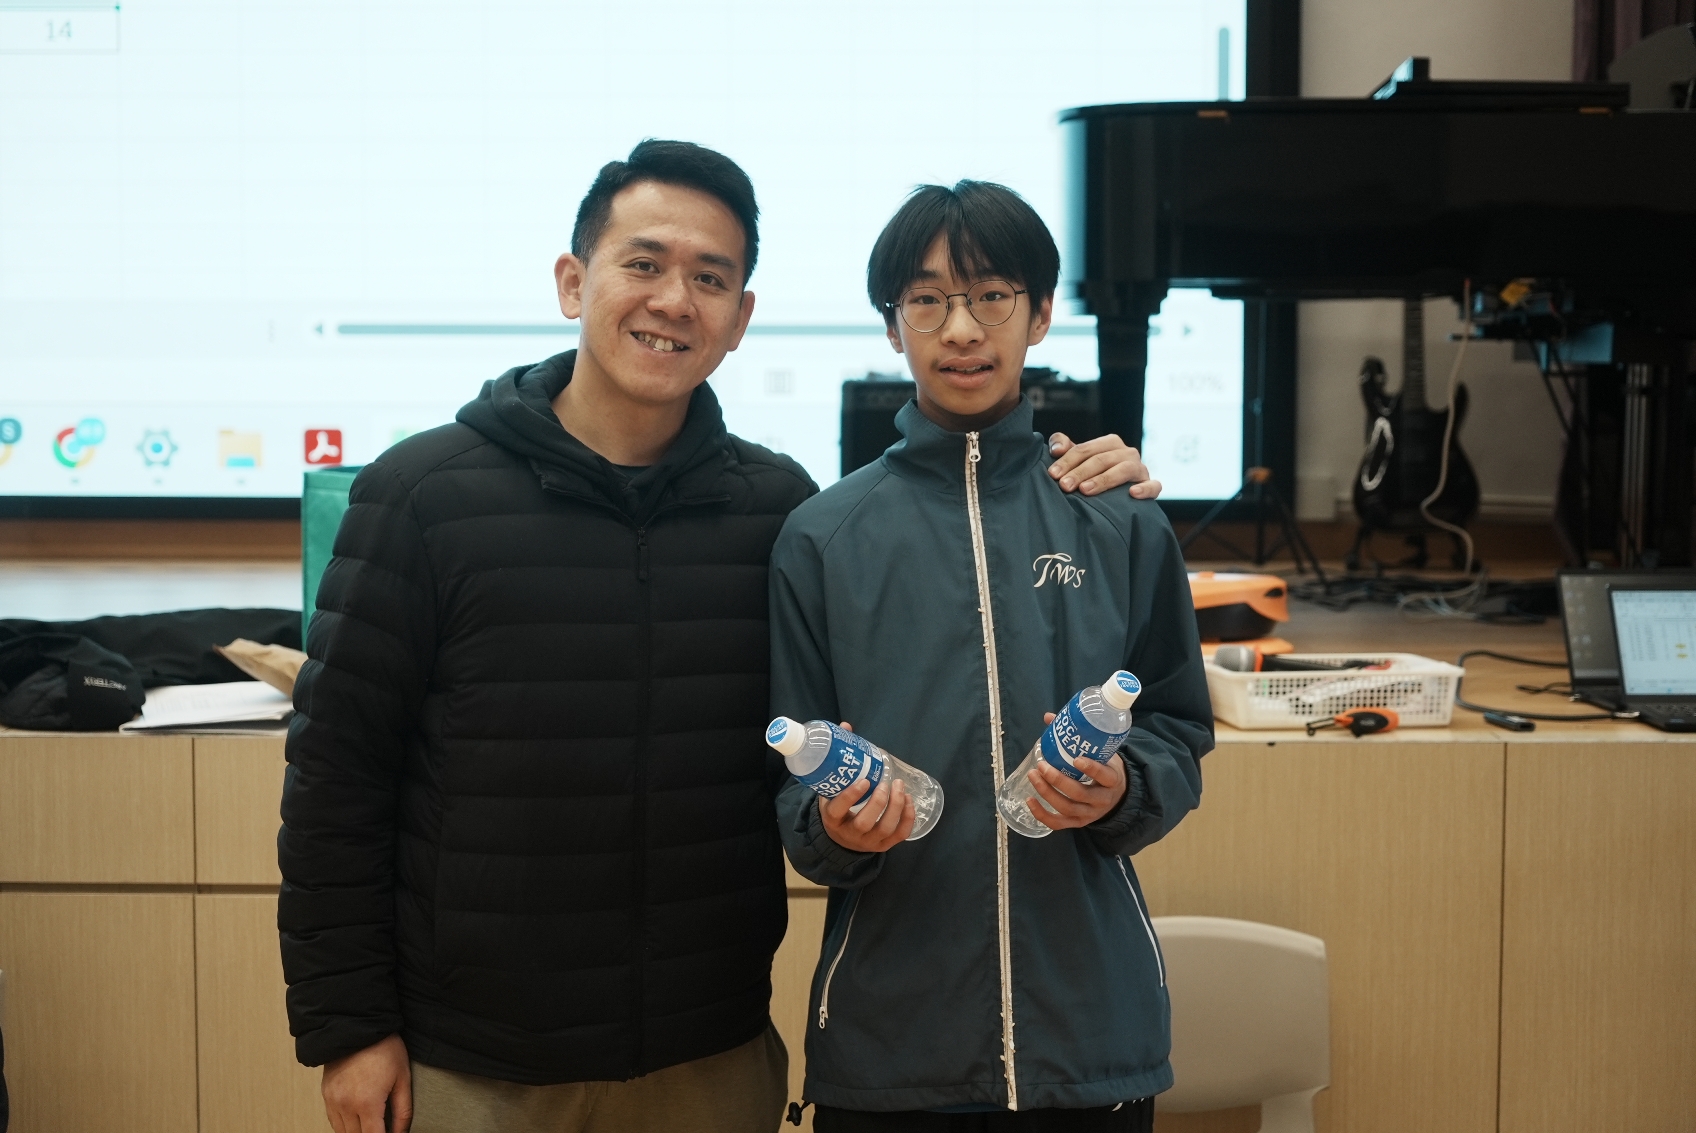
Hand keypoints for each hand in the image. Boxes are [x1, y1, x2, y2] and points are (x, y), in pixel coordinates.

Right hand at [322, 1033, 411, 1132]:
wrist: (358, 1026)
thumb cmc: (384, 1049)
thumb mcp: (402, 1078)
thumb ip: (403, 1111)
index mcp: (367, 1103)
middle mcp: (345, 1105)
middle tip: (383, 1126)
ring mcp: (332, 1100)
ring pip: (343, 1132)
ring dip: (357, 1132)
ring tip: (372, 1123)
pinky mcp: (325, 1094)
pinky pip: (333, 1120)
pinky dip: (345, 1124)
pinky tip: (358, 1118)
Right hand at [819, 723, 914, 851]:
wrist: (839, 838)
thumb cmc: (836, 807)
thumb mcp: (830, 788)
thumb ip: (839, 760)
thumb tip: (846, 727)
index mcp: (832, 818)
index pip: (838, 810)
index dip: (851, 797)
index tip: (864, 781)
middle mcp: (850, 833)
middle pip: (865, 822)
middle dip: (879, 802)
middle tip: (886, 783)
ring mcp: (868, 841)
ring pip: (885, 828)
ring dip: (896, 807)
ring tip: (900, 787)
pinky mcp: (884, 845)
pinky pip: (899, 835)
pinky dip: (907, 818)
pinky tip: (909, 801)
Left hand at [1025, 711, 1128, 830]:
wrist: (1117, 795)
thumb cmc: (1106, 769)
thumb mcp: (1102, 753)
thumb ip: (1080, 737)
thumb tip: (1049, 717)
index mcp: (1112, 780)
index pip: (1104, 776)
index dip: (1091, 769)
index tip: (1077, 758)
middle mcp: (1102, 800)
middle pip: (1078, 793)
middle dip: (1057, 780)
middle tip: (1042, 765)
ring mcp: (1089, 814)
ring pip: (1066, 808)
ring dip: (1046, 792)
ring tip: (1033, 776)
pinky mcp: (1078, 823)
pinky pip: (1058, 823)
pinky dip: (1042, 814)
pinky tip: (1030, 800)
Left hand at [1047, 433, 1162, 498]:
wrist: (1121, 496)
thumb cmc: (1094, 475)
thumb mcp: (1079, 460)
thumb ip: (1064, 448)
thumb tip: (1056, 449)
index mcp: (1110, 444)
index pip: (1086, 449)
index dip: (1067, 460)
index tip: (1052, 474)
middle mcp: (1127, 453)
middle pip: (1102, 459)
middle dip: (1081, 472)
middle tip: (1064, 486)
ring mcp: (1141, 469)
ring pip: (1125, 469)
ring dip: (1104, 479)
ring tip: (1086, 490)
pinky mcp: (1151, 485)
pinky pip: (1154, 485)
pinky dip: (1145, 488)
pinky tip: (1132, 494)